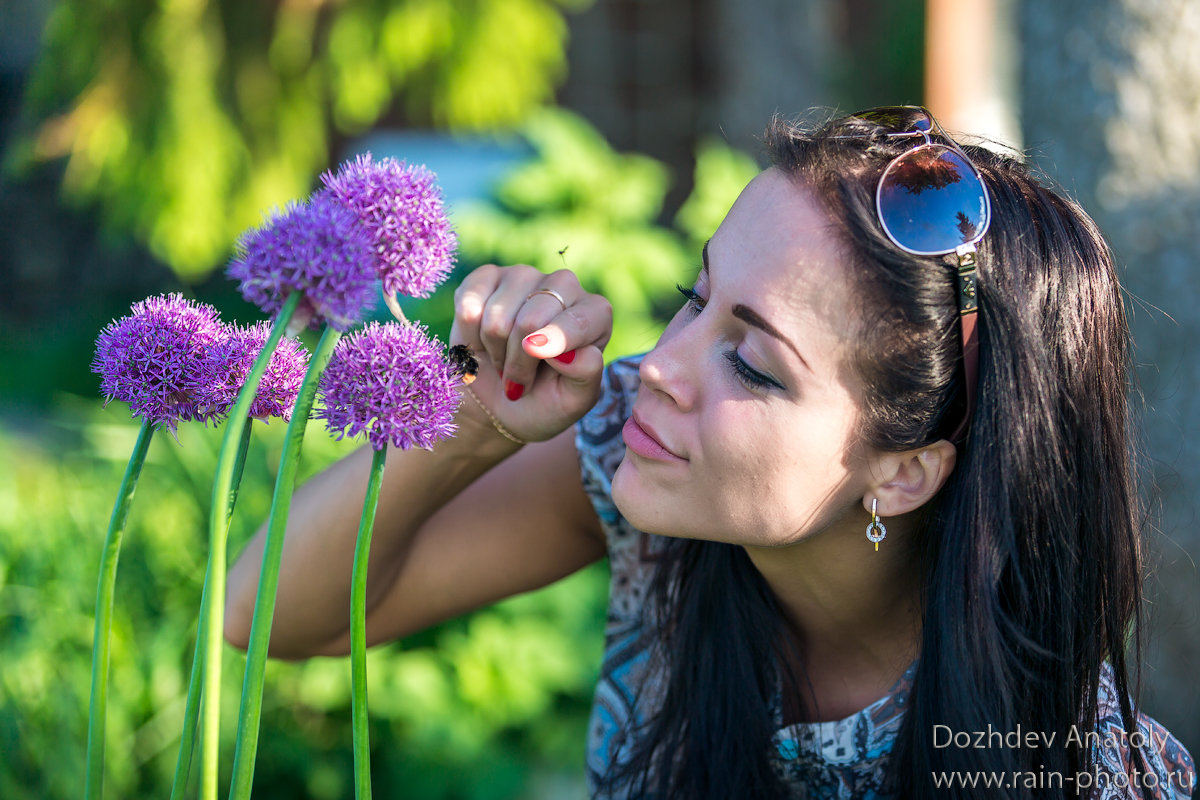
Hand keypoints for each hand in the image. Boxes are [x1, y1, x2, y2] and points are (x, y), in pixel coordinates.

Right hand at [450, 265, 611, 442]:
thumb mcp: (574, 400)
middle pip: (530, 321)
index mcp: (595, 314)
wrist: (498, 402)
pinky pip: (469, 304)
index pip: (578, 321)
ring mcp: (524, 277)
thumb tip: (568, 352)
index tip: (541, 362)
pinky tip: (482, 341)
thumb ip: (585, 374)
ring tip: (504, 360)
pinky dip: (470, 335)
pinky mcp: (487, 277)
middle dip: (518, 361)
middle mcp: (564, 286)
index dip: (553, 346)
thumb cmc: (544, 401)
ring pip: (497, 316)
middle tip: (520, 377)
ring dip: (495, 350)